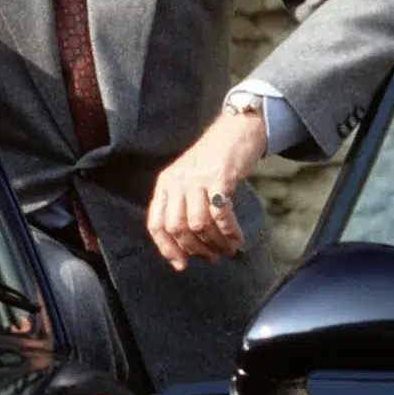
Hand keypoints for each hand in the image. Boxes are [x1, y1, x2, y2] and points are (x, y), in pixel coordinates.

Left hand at [146, 109, 268, 270]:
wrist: (237, 129)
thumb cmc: (214, 160)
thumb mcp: (189, 179)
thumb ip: (183, 205)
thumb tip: (189, 245)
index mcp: (165, 184)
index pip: (156, 224)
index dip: (167, 249)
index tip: (182, 265)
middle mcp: (177, 180)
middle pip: (177, 228)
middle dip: (195, 249)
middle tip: (212, 257)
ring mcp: (197, 178)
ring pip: (199, 224)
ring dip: (215, 243)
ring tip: (228, 250)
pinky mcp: (220, 176)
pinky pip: (220, 213)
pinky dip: (229, 231)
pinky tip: (237, 239)